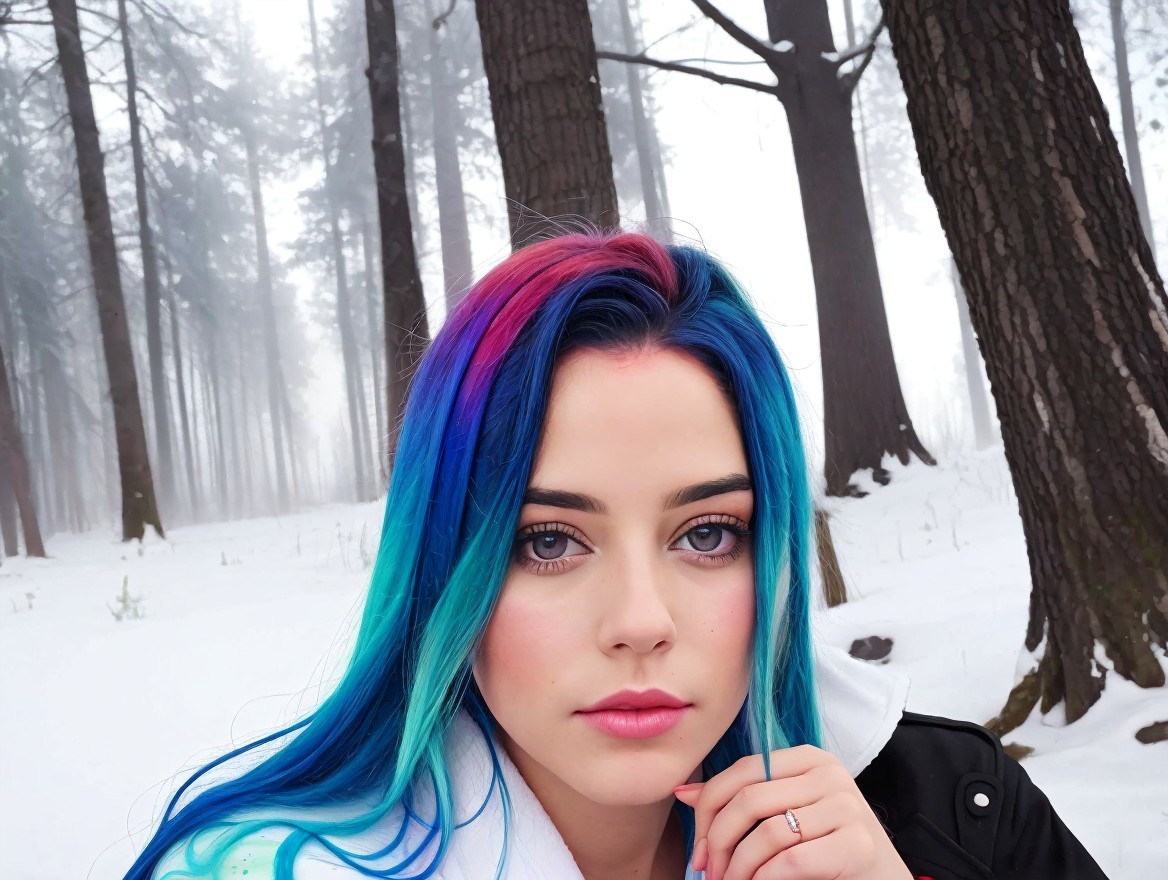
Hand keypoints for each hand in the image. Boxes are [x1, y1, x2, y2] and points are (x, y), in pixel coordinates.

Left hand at [673, 745, 911, 879]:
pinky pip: (791, 860)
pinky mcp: (858, 843)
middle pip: (749, 800)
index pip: (741, 772)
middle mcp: (829, 774)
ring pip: (767, 833)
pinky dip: (765, 878)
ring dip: (739, 868)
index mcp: (807, 758)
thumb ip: (740, 801)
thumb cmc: (826, 846)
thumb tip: (684, 793)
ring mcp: (847, 806)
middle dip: (717, 841)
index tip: (697, 849)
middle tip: (709, 872)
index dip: (708, 811)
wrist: (881, 878)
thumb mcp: (784, 814)